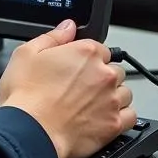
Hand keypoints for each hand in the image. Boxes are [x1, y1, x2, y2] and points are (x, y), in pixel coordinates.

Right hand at [0, 19, 135, 157]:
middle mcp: (104, 74)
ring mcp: (112, 100)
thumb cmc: (26, 94)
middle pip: (114, 70)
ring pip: (125, 93)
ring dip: (112, 96)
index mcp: (85, 53)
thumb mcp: (27, 53)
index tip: (76, 66)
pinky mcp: (114, 125)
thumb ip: (53, 36)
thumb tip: (68, 27)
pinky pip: (131, 116)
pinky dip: (121, 115)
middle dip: (101, 76)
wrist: (30, 131)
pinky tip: (104, 116)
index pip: (100, 48)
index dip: (86, 57)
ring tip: (91, 103)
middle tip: (80, 87)